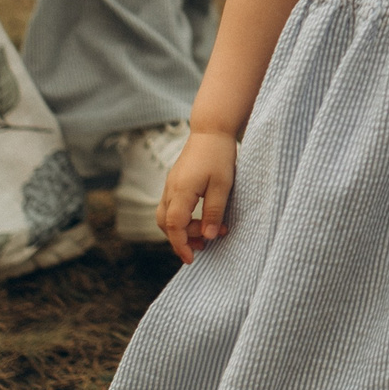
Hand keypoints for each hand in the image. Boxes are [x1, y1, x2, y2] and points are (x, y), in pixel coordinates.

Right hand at [159, 130, 237, 261]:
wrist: (211, 130)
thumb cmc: (219, 156)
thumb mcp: (222, 186)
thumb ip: (214, 212)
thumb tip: (209, 237)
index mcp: (181, 191)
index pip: (174, 226)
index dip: (180, 245)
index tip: (191, 259)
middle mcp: (171, 189)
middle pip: (166, 224)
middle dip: (182, 239)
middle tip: (205, 245)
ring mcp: (171, 185)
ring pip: (167, 216)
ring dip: (182, 229)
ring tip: (206, 233)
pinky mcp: (175, 182)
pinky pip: (172, 206)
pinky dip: (183, 218)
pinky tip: (201, 218)